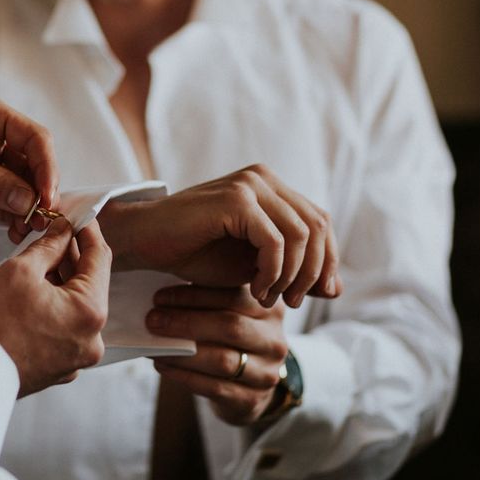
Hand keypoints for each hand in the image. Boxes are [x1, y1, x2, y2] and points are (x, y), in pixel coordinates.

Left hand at [0, 91, 57, 226]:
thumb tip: (30, 201)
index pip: (33, 139)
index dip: (46, 166)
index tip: (47, 195)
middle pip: (31, 165)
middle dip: (39, 190)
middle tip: (42, 216)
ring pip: (21, 188)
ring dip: (28, 208)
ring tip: (28, 228)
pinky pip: (3, 206)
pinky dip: (13, 219)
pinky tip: (16, 230)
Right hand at [0, 218, 111, 396]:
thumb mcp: (19, 270)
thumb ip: (50, 246)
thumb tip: (64, 231)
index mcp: (89, 313)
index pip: (100, 257)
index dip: (88, 230)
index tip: (80, 215)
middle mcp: (90, 340)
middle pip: (89, 283)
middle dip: (72, 255)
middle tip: (56, 230)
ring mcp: (75, 358)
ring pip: (75, 305)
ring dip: (61, 280)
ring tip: (40, 257)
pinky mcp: (58, 368)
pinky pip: (64, 327)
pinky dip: (54, 306)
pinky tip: (35, 290)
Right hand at [99, 164, 341, 307]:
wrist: (144, 241)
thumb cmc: (194, 252)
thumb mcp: (253, 267)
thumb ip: (293, 271)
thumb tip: (336, 289)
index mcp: (270, 186)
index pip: (320, 221)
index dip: (326, 260)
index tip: (314, 294)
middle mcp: (263, 178)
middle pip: (318, 226)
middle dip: (313, 271)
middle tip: (292, 302)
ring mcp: (250, 184)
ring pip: (302, 235)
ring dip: (292, 276)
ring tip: (271, 298)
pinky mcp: (236, 199)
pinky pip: (275, 241)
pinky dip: (274, 273)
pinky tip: (257, 291)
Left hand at [146, 284, 286, 425]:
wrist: (251, 386)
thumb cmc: (231, 339)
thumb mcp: (231, 313)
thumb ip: (209, 300)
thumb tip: (164, 296)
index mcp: (270, 309)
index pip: (234, 295)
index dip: (194, 296)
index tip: (160, 297)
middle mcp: (274, 341)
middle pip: (230, 327)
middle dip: (186, 322)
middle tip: (153, 319)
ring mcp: (267, 373)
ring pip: (222, 360)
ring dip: (182, 353)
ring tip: (154, 346)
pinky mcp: (252, 400)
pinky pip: (213, 387)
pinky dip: (183, 375)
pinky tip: (163, 366)